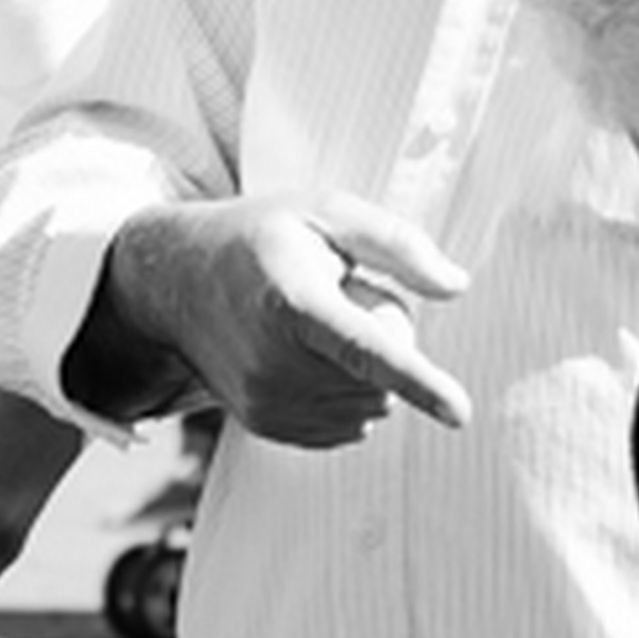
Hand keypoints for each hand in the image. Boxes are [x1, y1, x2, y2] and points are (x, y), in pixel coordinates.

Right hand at [105, 194, 470, 448]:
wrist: (178, 281)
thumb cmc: (262, 237)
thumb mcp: (328, 211)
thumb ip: (398, 243)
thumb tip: (456, 286)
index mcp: (293, 303)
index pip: (367, 350)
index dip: (418, 382)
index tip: (460, 413)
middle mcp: (274, 362)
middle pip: (380, 379)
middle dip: (387, 342)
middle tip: (344, 297)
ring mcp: (266, 401)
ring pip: (369, 405)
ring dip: (367, 372)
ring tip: (317, 326)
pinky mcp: (265, 425)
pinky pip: (346, 425)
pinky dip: (349, 395)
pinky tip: (311, 358)